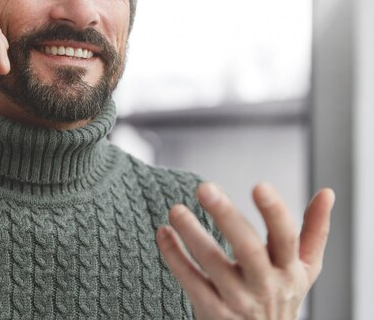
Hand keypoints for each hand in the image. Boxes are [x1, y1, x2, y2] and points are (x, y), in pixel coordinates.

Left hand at [156, 182, 334, 319]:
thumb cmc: (281, 296)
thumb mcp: (304, 269)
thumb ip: (314, 231)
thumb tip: (328, 192)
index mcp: (289, 269)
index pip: (286, 238)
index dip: (275, 212)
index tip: (259, 185)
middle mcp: (265, 285)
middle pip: (248, 248)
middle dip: (226, 217)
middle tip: (204, 187)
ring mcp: (238, 300)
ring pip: (213, 264)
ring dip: (192, 234)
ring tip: (175, 210)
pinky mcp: (213, 312)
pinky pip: (190, 281)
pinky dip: (174, 256)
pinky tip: (163, 233)